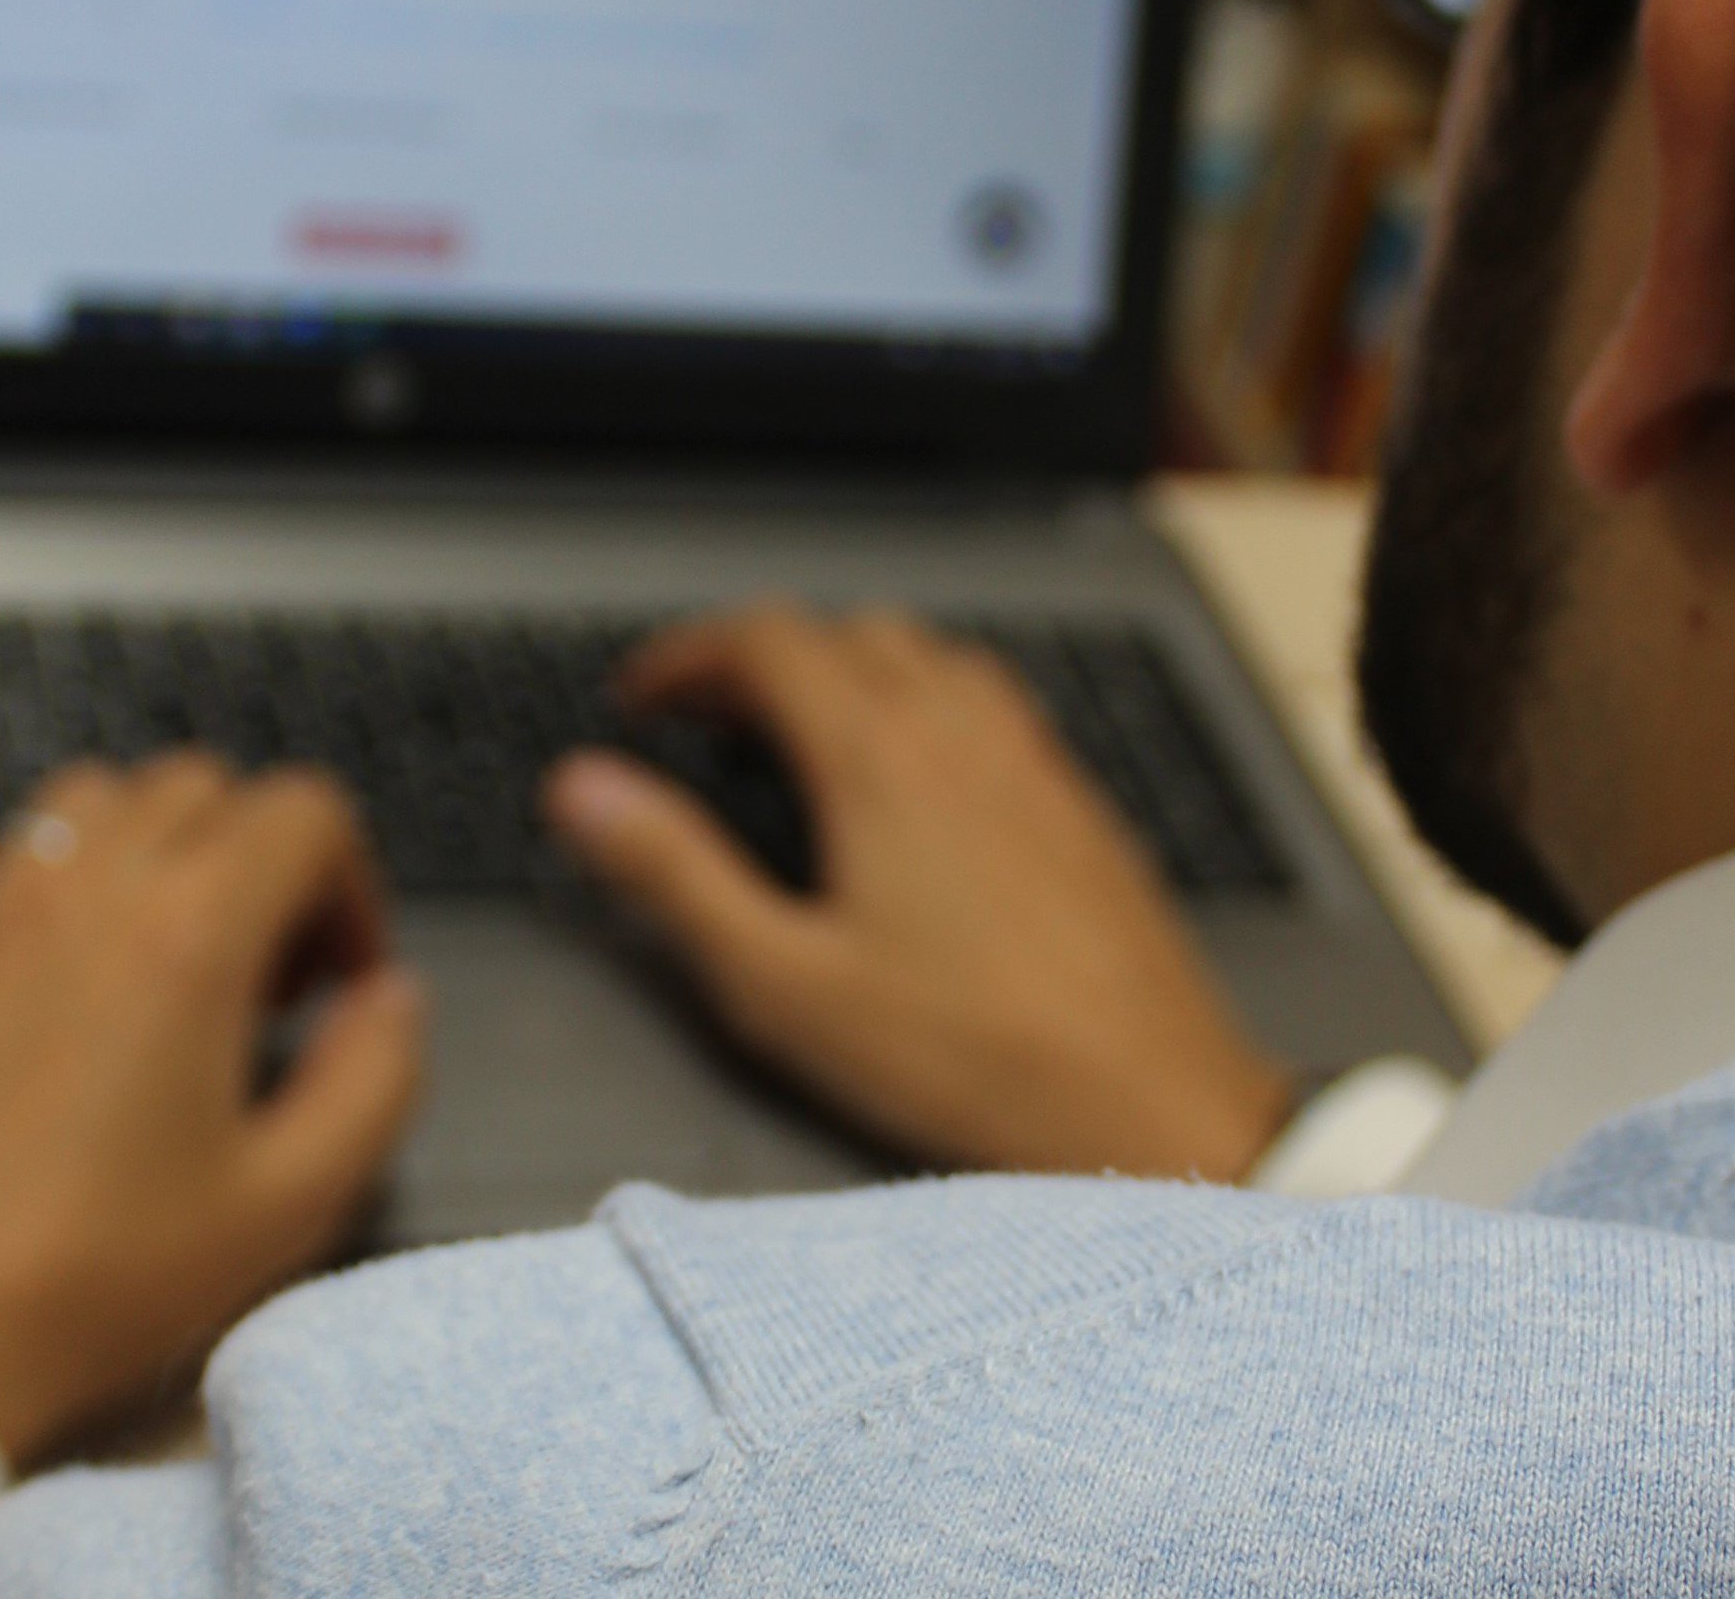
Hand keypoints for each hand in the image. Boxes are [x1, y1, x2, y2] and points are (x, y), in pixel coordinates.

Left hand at [0, 754, 425, 1467]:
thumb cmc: (92, 1284)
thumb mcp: (289, 1203)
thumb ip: (375, 1077)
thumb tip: (390, 1000)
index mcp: (186, 930)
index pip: (305, 812)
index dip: (351, 888)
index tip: (338, 984)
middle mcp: (83, 889)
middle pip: (207, 788)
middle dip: (262, 862)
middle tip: (265, 983)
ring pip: (100, 801)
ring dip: (158, 853)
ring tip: (168, 965)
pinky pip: (12, 869)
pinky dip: (65, 899)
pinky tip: (69, 1009)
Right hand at [540, 606, 1292, 1180]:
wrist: (1151, 1101)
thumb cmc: (968, 1059)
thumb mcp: (784, 985)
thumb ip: (674, 875)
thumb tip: (583, 789)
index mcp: (879, 756)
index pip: (767, 640)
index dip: (688, 655)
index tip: (640, 698)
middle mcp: (960, 731)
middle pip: (843, 633)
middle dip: (759, 660)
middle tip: (702, 726)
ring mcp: (1030, 759)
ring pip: (922, 655)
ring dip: (845, 671)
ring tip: (796, 744)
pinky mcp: (1076, 800)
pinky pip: (987, 702)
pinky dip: (922, 703)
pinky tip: (911, 787)